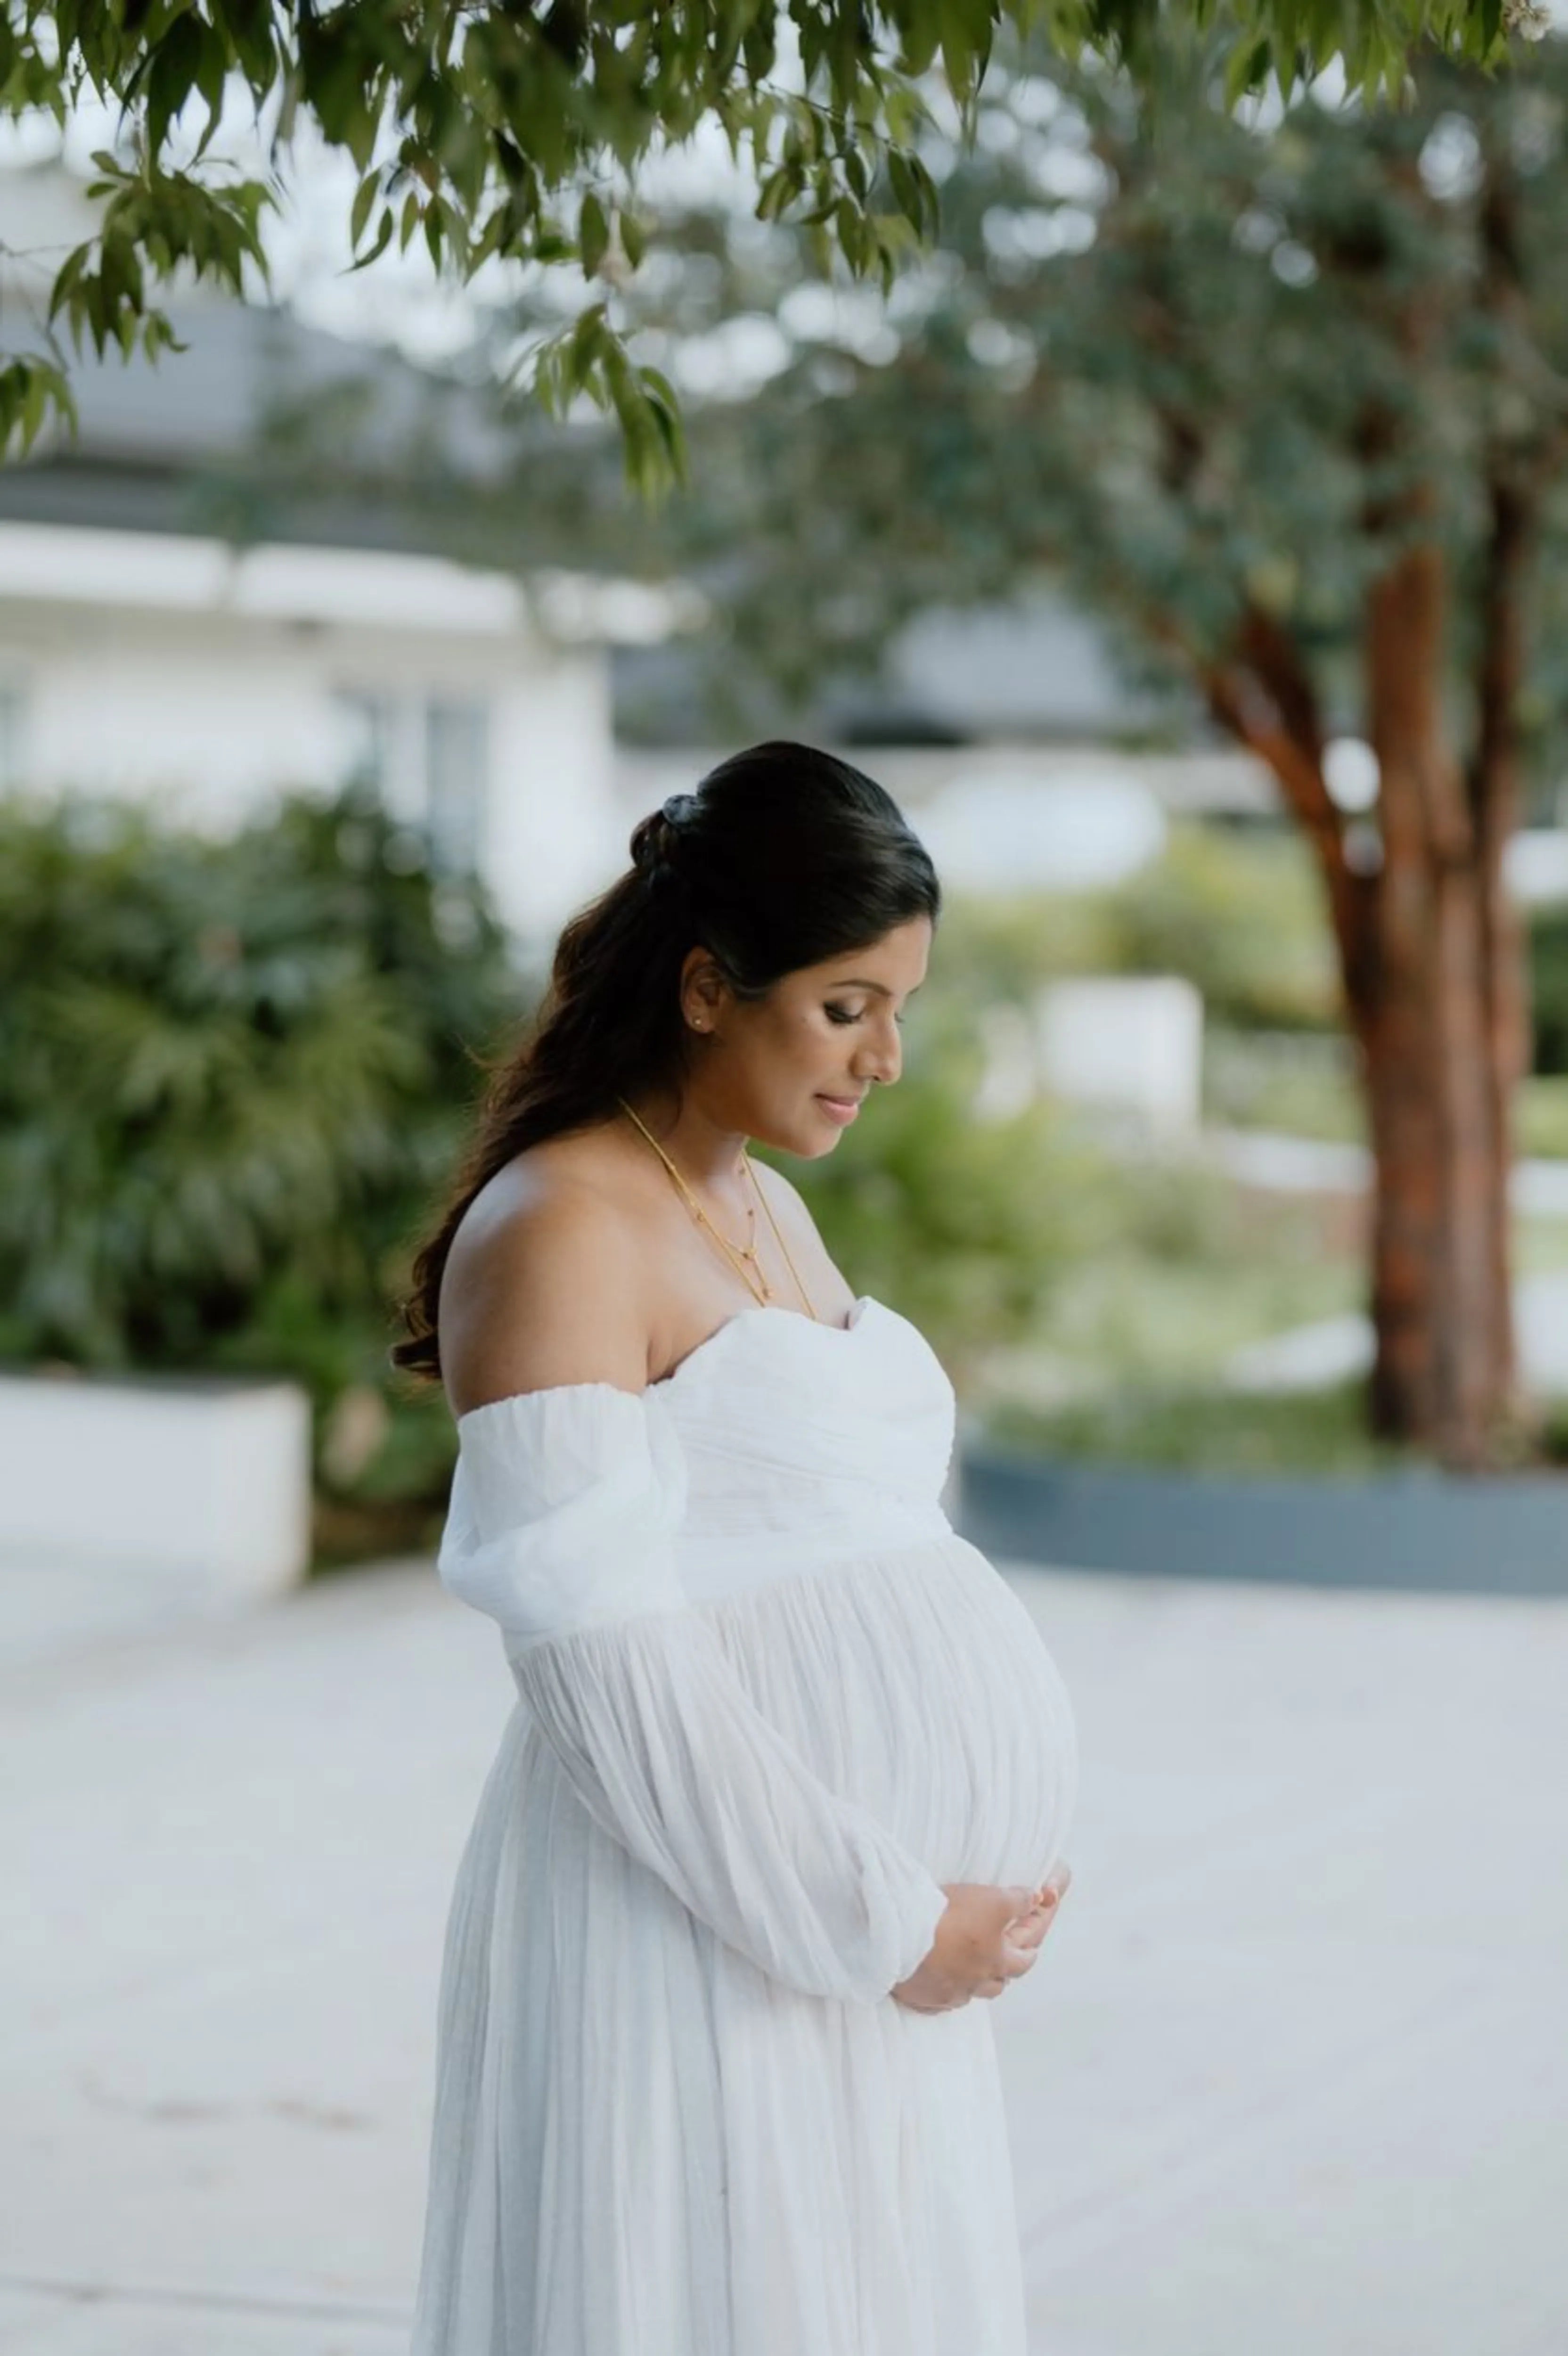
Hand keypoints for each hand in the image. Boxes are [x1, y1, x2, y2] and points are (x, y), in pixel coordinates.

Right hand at [891, 1865, 1070, 2014]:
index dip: (1030, 1950)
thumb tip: (1034, 1899)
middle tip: (1003, 1958)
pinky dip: (944, 1988)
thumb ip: (1017, 1900)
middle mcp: (975, 1984)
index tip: (1032, 1947)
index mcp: (996, 1963)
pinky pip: (939, 1999)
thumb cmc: (950, 1919)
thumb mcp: (993, 1900)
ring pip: (969, 1993)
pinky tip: (939, 1979)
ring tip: (971, 1969)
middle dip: (1003, 1970)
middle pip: (998, 1984)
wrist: (902, 1937)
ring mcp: (947, 1994)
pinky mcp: (922, 1996)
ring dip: (975, 1982)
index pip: (1024, 1961)